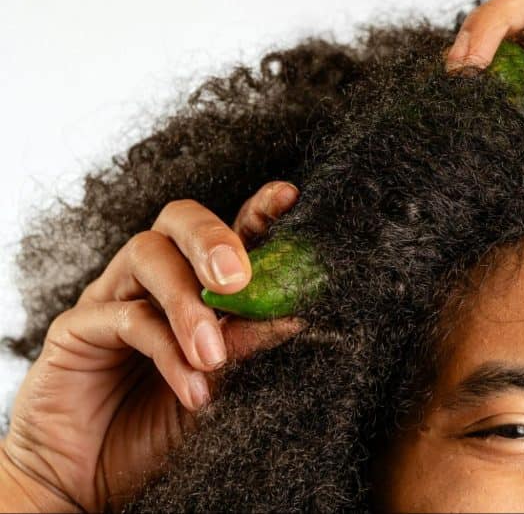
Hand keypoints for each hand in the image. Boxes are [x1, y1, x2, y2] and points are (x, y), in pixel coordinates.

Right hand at [1, 182, 307, 511]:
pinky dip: (165, 351)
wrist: (90, 480)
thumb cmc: (160, 425)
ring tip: (212, 355)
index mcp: (198, 281)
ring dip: (187, 304)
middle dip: (214, 239)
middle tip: (238, 281)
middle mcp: (155, 277)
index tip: (289, 197)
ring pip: (148, 256)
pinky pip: (124, 318)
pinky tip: (192, 388)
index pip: (231, 229)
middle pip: (179, 219)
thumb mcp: (219, 384)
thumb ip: (246, 345)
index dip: (260, 210)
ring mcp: (114, 294)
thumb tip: (292, 314)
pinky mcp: (77, 326)